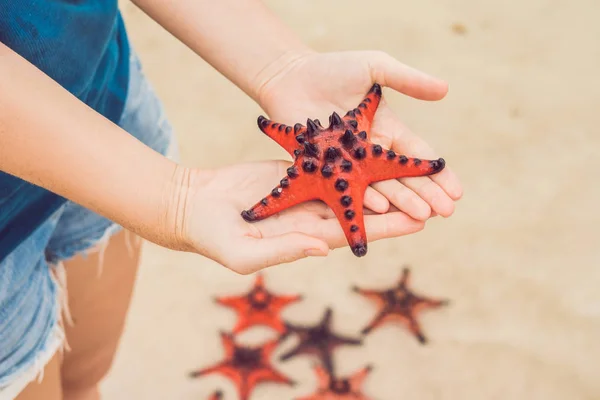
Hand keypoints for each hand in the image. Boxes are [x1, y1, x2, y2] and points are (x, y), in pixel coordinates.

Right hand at [179, 162, 426, 273]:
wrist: (195, 206)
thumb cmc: (215, 237)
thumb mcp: (246, 252)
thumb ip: (283, 250)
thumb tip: (320, 248)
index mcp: (305, 237)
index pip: (355, 233)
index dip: (387, 229)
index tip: (418, 222)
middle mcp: (312, 215)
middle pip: (361, 209)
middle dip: (394, 204)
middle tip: (429, 197)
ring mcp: (304, 191)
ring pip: (349, 184)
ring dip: (378, 180)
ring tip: (410, 170)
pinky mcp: (294, 170)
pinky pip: (327, 162)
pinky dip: (349, 157)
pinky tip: (372, 148)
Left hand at [256, 50, 462, 220]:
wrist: (289, 77)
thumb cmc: (332, 70)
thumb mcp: (375, 67)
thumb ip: (407, 79)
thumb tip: (445, 90)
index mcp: (387, 131)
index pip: (417, 156)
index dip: (437, 173)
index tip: (456, 191)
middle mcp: (370, 153)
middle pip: (402, 177)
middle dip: (425, 194)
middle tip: (444, 211)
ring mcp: (348, 165)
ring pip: (379, 187)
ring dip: (401, 201)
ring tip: (421, 216)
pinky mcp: (325, 170)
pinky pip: (346, 187)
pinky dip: (365, 198)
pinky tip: (382, 209)